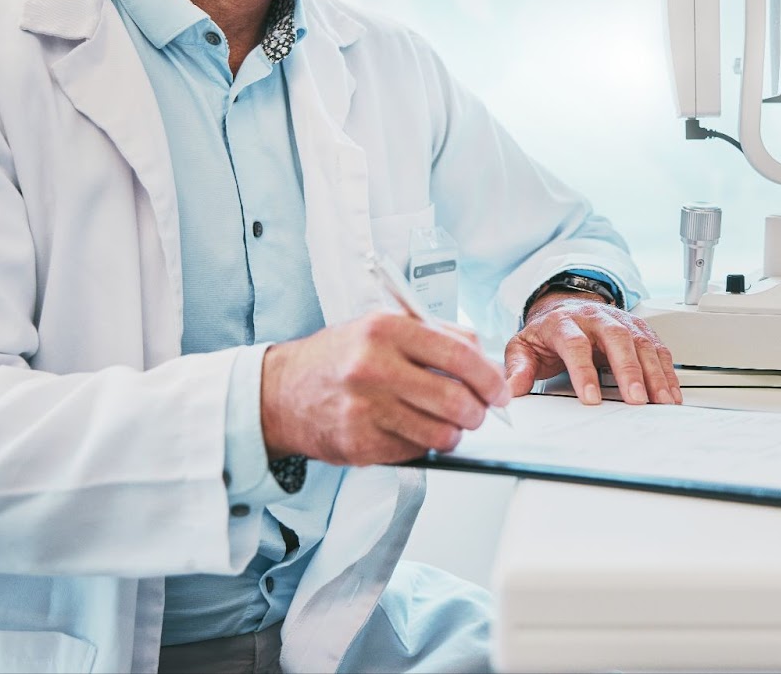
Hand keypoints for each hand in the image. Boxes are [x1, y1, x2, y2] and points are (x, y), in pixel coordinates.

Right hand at [260, 313, 508, 466]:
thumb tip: (486, 360)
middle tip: (479, 413)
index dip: (489, 378)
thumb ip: (437, 336)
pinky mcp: (358, 444)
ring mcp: (364, 409)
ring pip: (440, 433)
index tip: (500, 390)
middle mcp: (373, 367)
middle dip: (478, 412)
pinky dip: (422, 445)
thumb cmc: (340, 357)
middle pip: (455, 400)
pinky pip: (414, 452)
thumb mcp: (383, 327)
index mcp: (385, 330)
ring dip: (454, 433)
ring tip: (447, 424)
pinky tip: (410, 430)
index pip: (459, 355)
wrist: (280, 392)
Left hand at [504, 294, 682, 405]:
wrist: (564, 307)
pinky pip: (656, 347)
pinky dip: (666, 370)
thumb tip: (511, 389)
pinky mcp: (638, 328)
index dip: (583, 371)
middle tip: (637, 399)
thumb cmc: (547, 333)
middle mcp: (595, 317)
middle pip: (615, 338)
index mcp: (564, 322)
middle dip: (629, 369)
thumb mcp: (523, 347)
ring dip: (654, 372)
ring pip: (641, 341)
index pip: (575, 344)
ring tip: (661, 400)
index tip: (590, 398)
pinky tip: (671, 392)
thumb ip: (518, 368)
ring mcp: (620, 320)